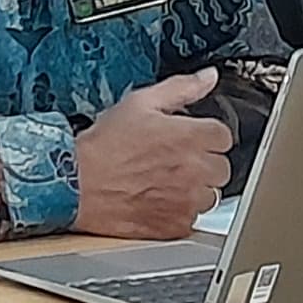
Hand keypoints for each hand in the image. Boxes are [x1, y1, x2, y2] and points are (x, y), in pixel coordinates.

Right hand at [72, 68, 231, 237]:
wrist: (77, 184)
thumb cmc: (105, 146)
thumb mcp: (140, 103)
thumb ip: (182, 88)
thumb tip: (208, 77)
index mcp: (189, 137)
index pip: (224, 137)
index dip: (206, 135)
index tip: (191, 138)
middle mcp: (194, 170)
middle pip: (222, 168)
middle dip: (204, 162)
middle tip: (177, 159)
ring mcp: (186, 201)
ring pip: (211, 195)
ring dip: (196, 188)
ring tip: (166, 180)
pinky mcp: (176, 225)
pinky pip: (193, 218)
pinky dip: (181, 211)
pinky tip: (159, 199)